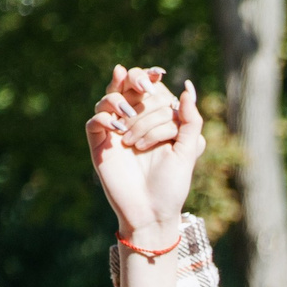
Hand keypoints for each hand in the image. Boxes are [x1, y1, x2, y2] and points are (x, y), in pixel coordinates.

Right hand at [86, 64, 204, 245]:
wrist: (153, 212)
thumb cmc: (172, 184)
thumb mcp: (187, 150)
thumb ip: (191, 120)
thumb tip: (188, 86)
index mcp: (155, 120)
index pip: (149, 88)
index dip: (149, 76)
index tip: (158, 74)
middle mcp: (134, 122)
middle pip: (127, 87)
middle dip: (136, 82)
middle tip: (147, 89)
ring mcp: (115, 132)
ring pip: (109, 99)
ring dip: (120, 100)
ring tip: (129, 115)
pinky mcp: (100, 145)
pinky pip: (95, 121)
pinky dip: (105, 118)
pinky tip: (119, 129)